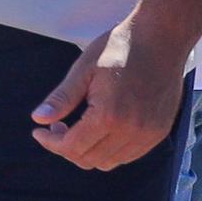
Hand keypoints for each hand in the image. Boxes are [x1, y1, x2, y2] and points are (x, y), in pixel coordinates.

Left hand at [28, 18, 191, 170]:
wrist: (162, 38)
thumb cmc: (121, 48)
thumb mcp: (84, 69)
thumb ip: (62, 98)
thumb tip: (39, 119)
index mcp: (109, 115)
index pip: (72, 147)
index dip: (51, 143)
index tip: (39, 132)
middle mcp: (132, 130)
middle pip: (89, 159)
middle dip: (67, 148)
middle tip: (57, 127)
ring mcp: (149, 134)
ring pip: (109, 162)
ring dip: (89, 151)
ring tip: (79, 128)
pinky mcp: (159, 132)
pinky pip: (129, 155)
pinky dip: (110, 150)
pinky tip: (102, 130)